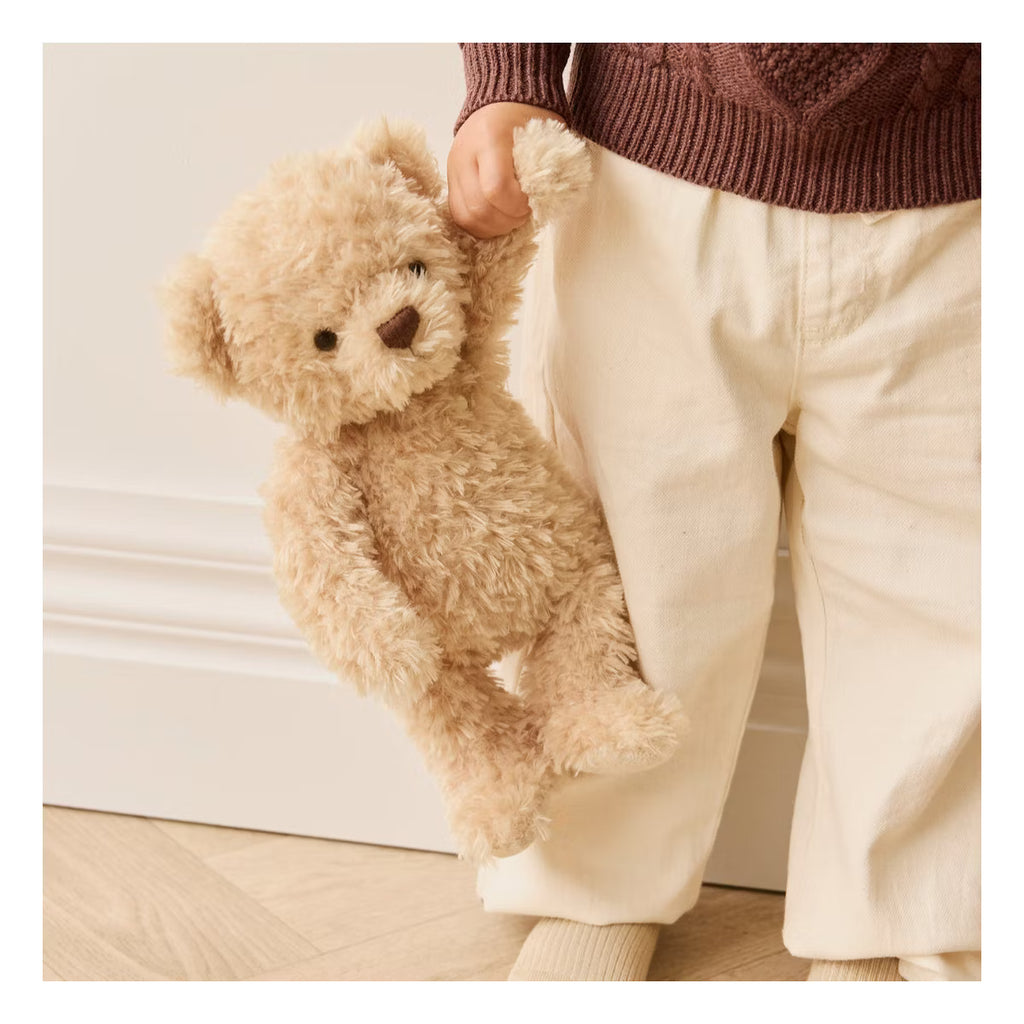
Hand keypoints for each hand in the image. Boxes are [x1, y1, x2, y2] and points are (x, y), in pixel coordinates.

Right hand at [447, 102, 566, 237]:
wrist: (501, 102)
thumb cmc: (527, 119)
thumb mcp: (543, 136)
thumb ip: (542, 168)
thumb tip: (541, 204)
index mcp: (489, 137)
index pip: (496, 189)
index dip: (516, 206)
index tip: (530, 202)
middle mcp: (464, 154)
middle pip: (478, 209)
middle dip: (506, 220)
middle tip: (523, 213)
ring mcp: (453, 169)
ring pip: (466, 217)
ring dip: (493, 227)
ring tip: (511, 217)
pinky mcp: (450, 181)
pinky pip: (459, 216)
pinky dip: (480, 224)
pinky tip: (498, 218)